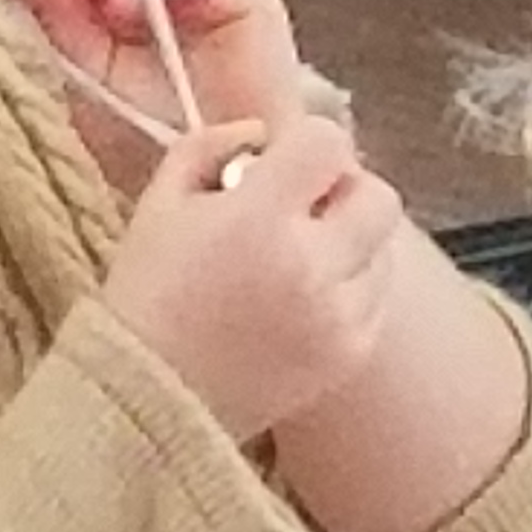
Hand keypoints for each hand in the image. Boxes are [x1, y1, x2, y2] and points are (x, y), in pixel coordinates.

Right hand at [98, 116, 411, 444]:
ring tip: (299, 259)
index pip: (329, 144)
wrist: (150, 398)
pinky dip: (351, 288)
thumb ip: (214, 145)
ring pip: (384, 248)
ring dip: (350, 241)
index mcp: (258, 218)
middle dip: (343, 191)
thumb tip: (264, 133)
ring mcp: (339, 315)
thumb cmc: (147, 293)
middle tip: (303, 208)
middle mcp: (311, 265)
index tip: (280, 165)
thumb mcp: (160, 201)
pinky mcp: (352, 353)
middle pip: (378, 195)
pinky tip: (305, 299)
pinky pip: (378, 299)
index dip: (307, 145)